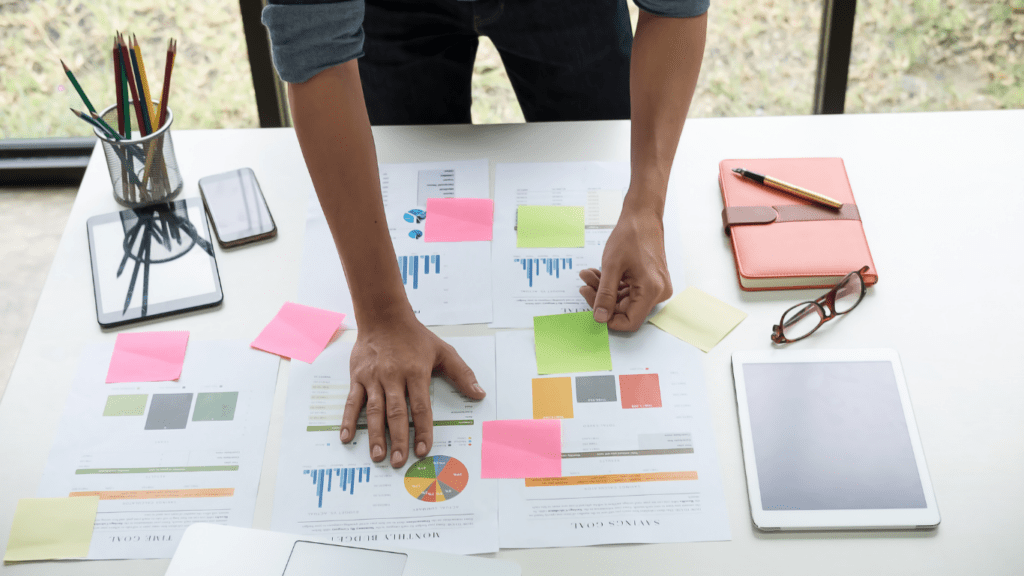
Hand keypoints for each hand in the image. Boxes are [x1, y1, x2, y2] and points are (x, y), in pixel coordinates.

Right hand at [341, 314, 484, 467]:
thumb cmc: (415, 337)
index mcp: (416, 373)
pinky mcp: (358, 377)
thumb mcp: (443, 351)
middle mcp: (393, 377)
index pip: (420, 407)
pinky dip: (348, 420)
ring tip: (377, 456)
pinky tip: (347, 437)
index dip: (422, 430)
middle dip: (398, 439)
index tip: (423, 450)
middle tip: (399, 462)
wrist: (383, 317)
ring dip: (375, 435)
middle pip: (396, 413)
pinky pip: (352, 402)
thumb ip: (462, 374)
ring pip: (374, 411)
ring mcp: (373, 378)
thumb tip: (479, 394)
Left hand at [579, 202, 671, 330]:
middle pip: (625, 309)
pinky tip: (598, 273)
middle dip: (602, 298)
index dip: (609, 320)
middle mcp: (658, 293)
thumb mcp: (611, 266)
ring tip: (588, 274)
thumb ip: (605, 295)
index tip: (592, 308)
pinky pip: (629, 291)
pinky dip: (613, 284)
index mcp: (652, 291)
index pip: (630, 322)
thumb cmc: (630, 235)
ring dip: (604, 290)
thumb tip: (600, 318)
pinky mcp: (651, 282)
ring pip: (624, 300)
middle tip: (584, 283)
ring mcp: (656, 287)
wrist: (643, 216)